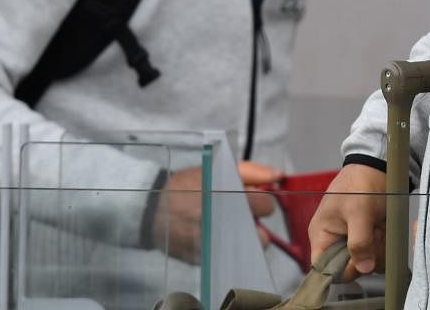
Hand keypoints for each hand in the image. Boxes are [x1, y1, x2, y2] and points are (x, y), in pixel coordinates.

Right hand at [150, 160, 283, 261]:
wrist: (151, 210)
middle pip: (263, 236)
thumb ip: (251, 171)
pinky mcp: (206, 261)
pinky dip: (226, 248)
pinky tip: (213, 235)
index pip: (266, 205)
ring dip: (244, 240)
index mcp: (229, 197)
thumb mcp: (215, 168)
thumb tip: (279, 176)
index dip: (259, 200)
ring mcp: (216, 246)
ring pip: (248, 251)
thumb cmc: (186, 186)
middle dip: (254, 225)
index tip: (248, 198)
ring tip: (227, 227)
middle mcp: (224, 224)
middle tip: (239, 215)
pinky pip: (230, 257)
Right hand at [307, 164, 386, 281]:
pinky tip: (382, 228)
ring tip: (377, 227)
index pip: (323, 268)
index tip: (357, 260)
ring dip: (375, 249)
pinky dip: (382, 244)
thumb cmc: (360, 182)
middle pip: (347, 268)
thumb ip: (359, 242)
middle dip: (363, 256)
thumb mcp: (359, 211)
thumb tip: (363, 268)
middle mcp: (334, 240)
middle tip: (371, 235)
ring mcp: (351, 240)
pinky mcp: (366, 238)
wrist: (378, 166)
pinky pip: (375, 254)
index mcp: (321, 234)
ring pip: (364, 263)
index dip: (340, 269)